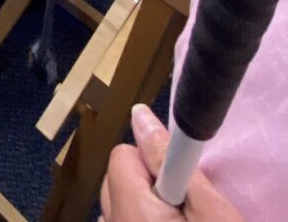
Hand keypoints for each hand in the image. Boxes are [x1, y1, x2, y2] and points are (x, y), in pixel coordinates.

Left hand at [99, 105, 243, 221]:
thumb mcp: (211, 209)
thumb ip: (171, 159)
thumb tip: (140, 114)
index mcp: (129, 207)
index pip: (123, 155)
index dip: (156, 159)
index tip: (181, 176)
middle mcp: (112, 221)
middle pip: (118, 178)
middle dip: (151, 181)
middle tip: (187, 202)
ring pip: (120, 202)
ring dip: (146, 203)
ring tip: (182, 219)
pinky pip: (122, 221)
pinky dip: (141, 219)